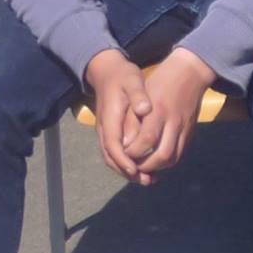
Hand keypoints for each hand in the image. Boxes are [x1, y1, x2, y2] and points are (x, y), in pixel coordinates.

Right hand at [83, 51, 151, 181]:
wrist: (107, 71)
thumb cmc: (123, 76)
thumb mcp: (133, 80)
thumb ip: (139, 95)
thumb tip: (145, 110)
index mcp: (110, 118)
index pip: (112, 144)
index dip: (123, 160)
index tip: (136, 170)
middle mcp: (104, 128)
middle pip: (111, 156)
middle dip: (127, 171)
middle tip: (146, 181)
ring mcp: (106, 131)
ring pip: (113, 157)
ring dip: (128, 170)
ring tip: (148, 179)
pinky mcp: (111, 131)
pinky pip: (116, 152)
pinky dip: (127, 163)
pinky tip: (144, 167)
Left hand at [136, 47, 215, 180]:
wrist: (189, 73)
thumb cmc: (159, 83)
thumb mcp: (140, 96)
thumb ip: (132, 120)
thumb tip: (124, 145)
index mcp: (158, 111)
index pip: (146, 141)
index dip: (133, 153)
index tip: (123, 154)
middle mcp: (173, 122)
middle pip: (163, 155)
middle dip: (146, 166)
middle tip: (133, 167)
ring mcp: (184, 128)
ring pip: (173, 158)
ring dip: (157, 167)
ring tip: (143, 166)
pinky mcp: (190, 132)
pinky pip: (180, 153)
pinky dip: (167, 161)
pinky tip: (155, 160)